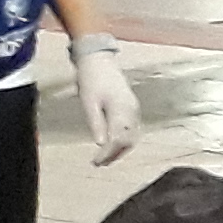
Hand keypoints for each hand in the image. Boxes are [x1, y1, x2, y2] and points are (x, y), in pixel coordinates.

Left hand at [70, 35, 139, 163]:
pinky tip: (113, 144)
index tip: (96, 162)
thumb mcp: (88, 102)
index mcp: (121, 109)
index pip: (117, 139)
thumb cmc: (91, 79)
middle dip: (115, 154)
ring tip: (106, 157)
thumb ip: (96, 123)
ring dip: (120, 149)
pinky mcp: (132, 107)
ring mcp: (134, 109)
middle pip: (128, 140)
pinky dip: (124, 140)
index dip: (108, 153)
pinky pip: (132, 129)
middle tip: (100, 163)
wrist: (99, 59)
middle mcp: (131, 111)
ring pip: (132, 136)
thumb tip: (100, 144)